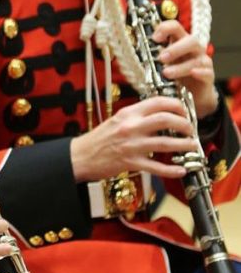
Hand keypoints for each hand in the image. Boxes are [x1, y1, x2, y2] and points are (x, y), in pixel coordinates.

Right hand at [70, 96, 197, 181]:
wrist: (80, 156)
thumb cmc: (98, 139)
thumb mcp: (116, 120)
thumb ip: (136, 116)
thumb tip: (158, 115)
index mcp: (127, 114)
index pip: (157, 103)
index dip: (176, 105)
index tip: (184, 111)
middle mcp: (130, 127)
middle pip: (165, 120)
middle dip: (184, 124)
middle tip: (190, 129)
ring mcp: (131, 145)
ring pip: (165, 143)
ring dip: (184, 145)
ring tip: (191, 146)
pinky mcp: (131, 162)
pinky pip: (156, 166)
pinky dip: (171, 170)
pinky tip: (180, 170)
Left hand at [153, 20, 218, 116]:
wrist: (191, 93)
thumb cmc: (174, 75)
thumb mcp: (161, 64)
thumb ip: (151, 56)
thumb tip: (131, 51)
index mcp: (179, 42)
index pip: (175, 27)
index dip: (165, 28)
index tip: (155, 38)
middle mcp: (193, 49)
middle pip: (191, 40)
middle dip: (175, 48)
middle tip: (161, 58)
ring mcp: (202, 62)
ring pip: (197, 59)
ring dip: (180, 66)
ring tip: (167, 73)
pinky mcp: (208, 76)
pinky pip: (207, 72)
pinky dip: (200, 72)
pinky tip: (193, 73)